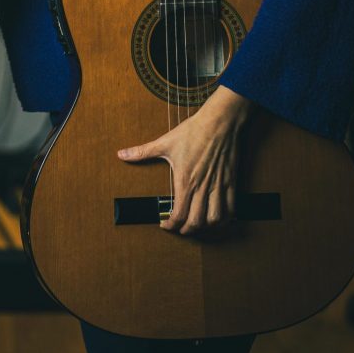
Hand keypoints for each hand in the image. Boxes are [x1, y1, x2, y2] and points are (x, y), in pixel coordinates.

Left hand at [118, 87, 253, 234]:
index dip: (172, 225)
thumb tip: (122, 154)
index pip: (179, 215)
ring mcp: (218, 186)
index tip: (165, 224)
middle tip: (179, 227)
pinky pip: (231, 209)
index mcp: (185, 181)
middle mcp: (202, 187)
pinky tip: (217, 218)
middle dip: (187, 230)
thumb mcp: (165, 142)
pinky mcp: (230, 182)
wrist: (219, 122)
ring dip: (206, 227)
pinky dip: (225, 219)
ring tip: (198, 224)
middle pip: (197, 222)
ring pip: (216, 219)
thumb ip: (142, 152)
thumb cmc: (193, 131)